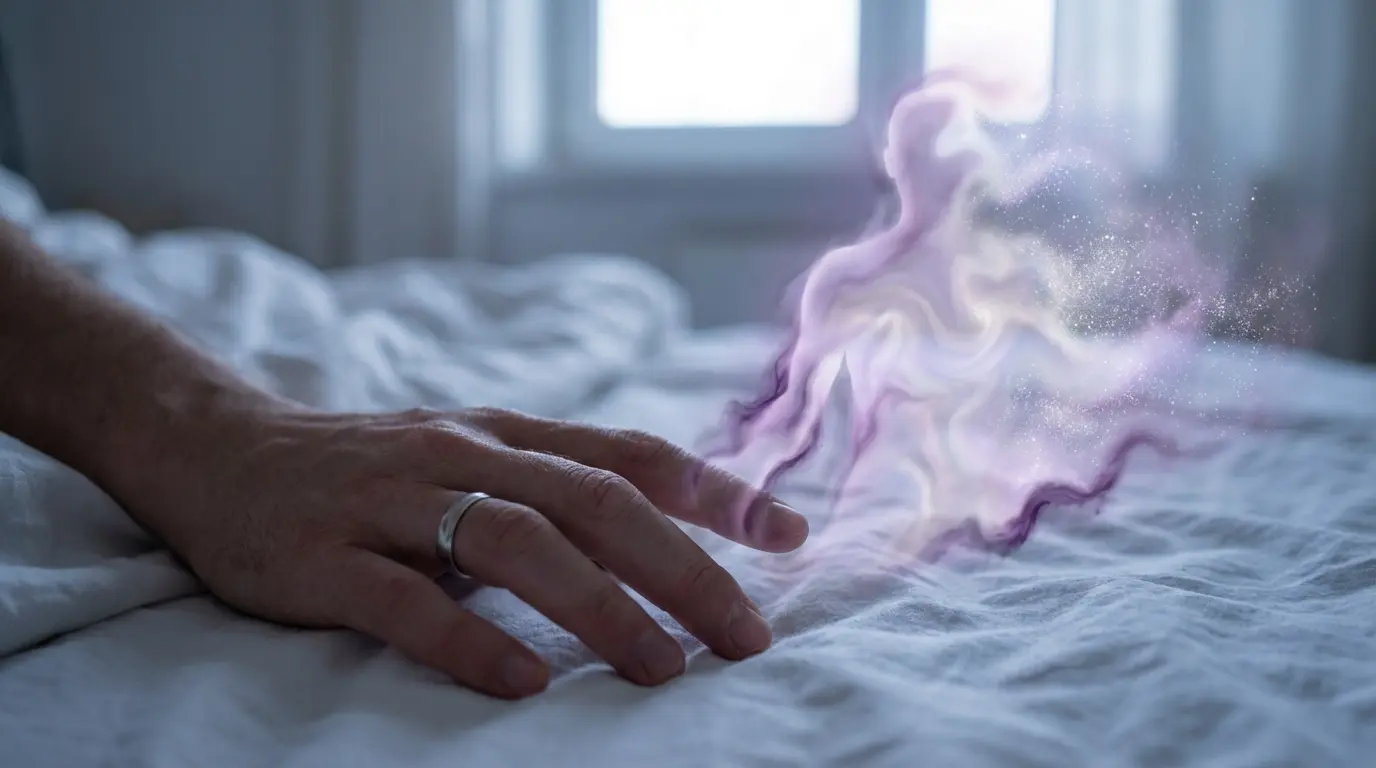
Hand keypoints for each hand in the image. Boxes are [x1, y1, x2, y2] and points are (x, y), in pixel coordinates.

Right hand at [118, 405, 808, 698]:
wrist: (215, 446)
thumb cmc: (366, 463)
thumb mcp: (466, 454)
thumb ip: (549, 481)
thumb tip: (659, 527)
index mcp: (503, 435)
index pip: (627, 455)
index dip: (713, 490)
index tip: (789, 533)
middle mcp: (459, 455)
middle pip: (592, 502)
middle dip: (680, 566)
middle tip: (745, 633)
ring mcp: (389, 501)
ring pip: (514, 542)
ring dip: (598, 606)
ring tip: (661, 667)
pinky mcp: (321, 556)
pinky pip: (404, 601)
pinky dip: (470, 640)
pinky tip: (522, 684)